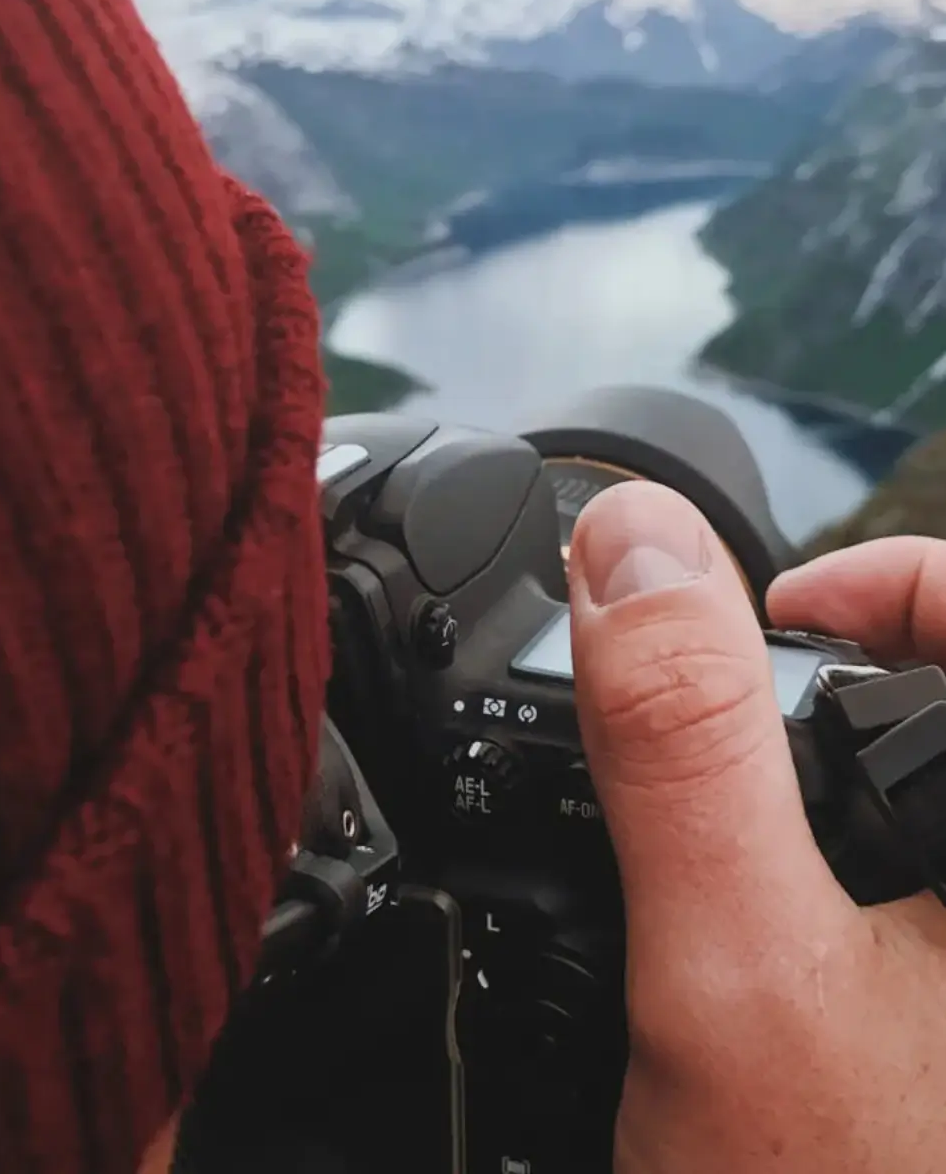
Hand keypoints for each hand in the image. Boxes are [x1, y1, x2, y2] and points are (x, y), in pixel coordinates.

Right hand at [567, 482, 945, 1172]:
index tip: (774, 627)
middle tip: (743, 742)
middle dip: (852, 691)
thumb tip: (633, 542)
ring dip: (846, 786)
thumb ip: (680, 740)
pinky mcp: (935, 1006)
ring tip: (754, 843)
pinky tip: (789, 926)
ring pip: (929, 798)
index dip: (886, 578)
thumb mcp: (736, 972)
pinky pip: (911, 879)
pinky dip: (857, 863)